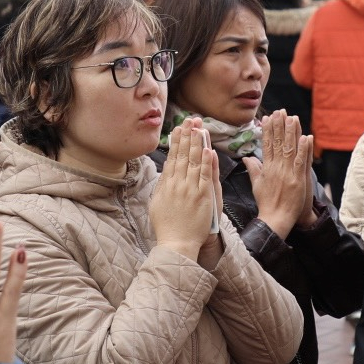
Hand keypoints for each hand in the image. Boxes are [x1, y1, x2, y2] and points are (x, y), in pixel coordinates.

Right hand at [151, 118, 221, 259]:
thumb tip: (166, 169)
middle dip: (187, 136)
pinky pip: (204, 175)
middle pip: (182, 155)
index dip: (176, 142)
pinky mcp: (202, 197)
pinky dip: (206, 162)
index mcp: (166, 185)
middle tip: (190, 120)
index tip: (179, 128)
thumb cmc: (167, 226)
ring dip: (196, 143)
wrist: (176, 244)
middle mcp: (177, 184)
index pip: (172, 158)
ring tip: (199, 127)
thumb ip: (162, 185)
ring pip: (193, 162)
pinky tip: (207, 148)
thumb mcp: (157, 203)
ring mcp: (189, 190)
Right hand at [243, 111, 316, 238]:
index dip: (268, 130)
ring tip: (292, 117)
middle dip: (279, 126)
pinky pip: (301, 161)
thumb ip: (253, 169)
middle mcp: (276, 168)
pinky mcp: (297, 179)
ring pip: (289, 149)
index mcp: (266, 168)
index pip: (267, 145)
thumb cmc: (266, 204)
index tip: (267, 117)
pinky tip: (306, 137)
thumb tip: (247, 157)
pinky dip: (304, 149)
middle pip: (278, 143)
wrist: (274, 219)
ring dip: (291, 132)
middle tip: (280, 111)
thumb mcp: (256, 184)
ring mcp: (287, 173)